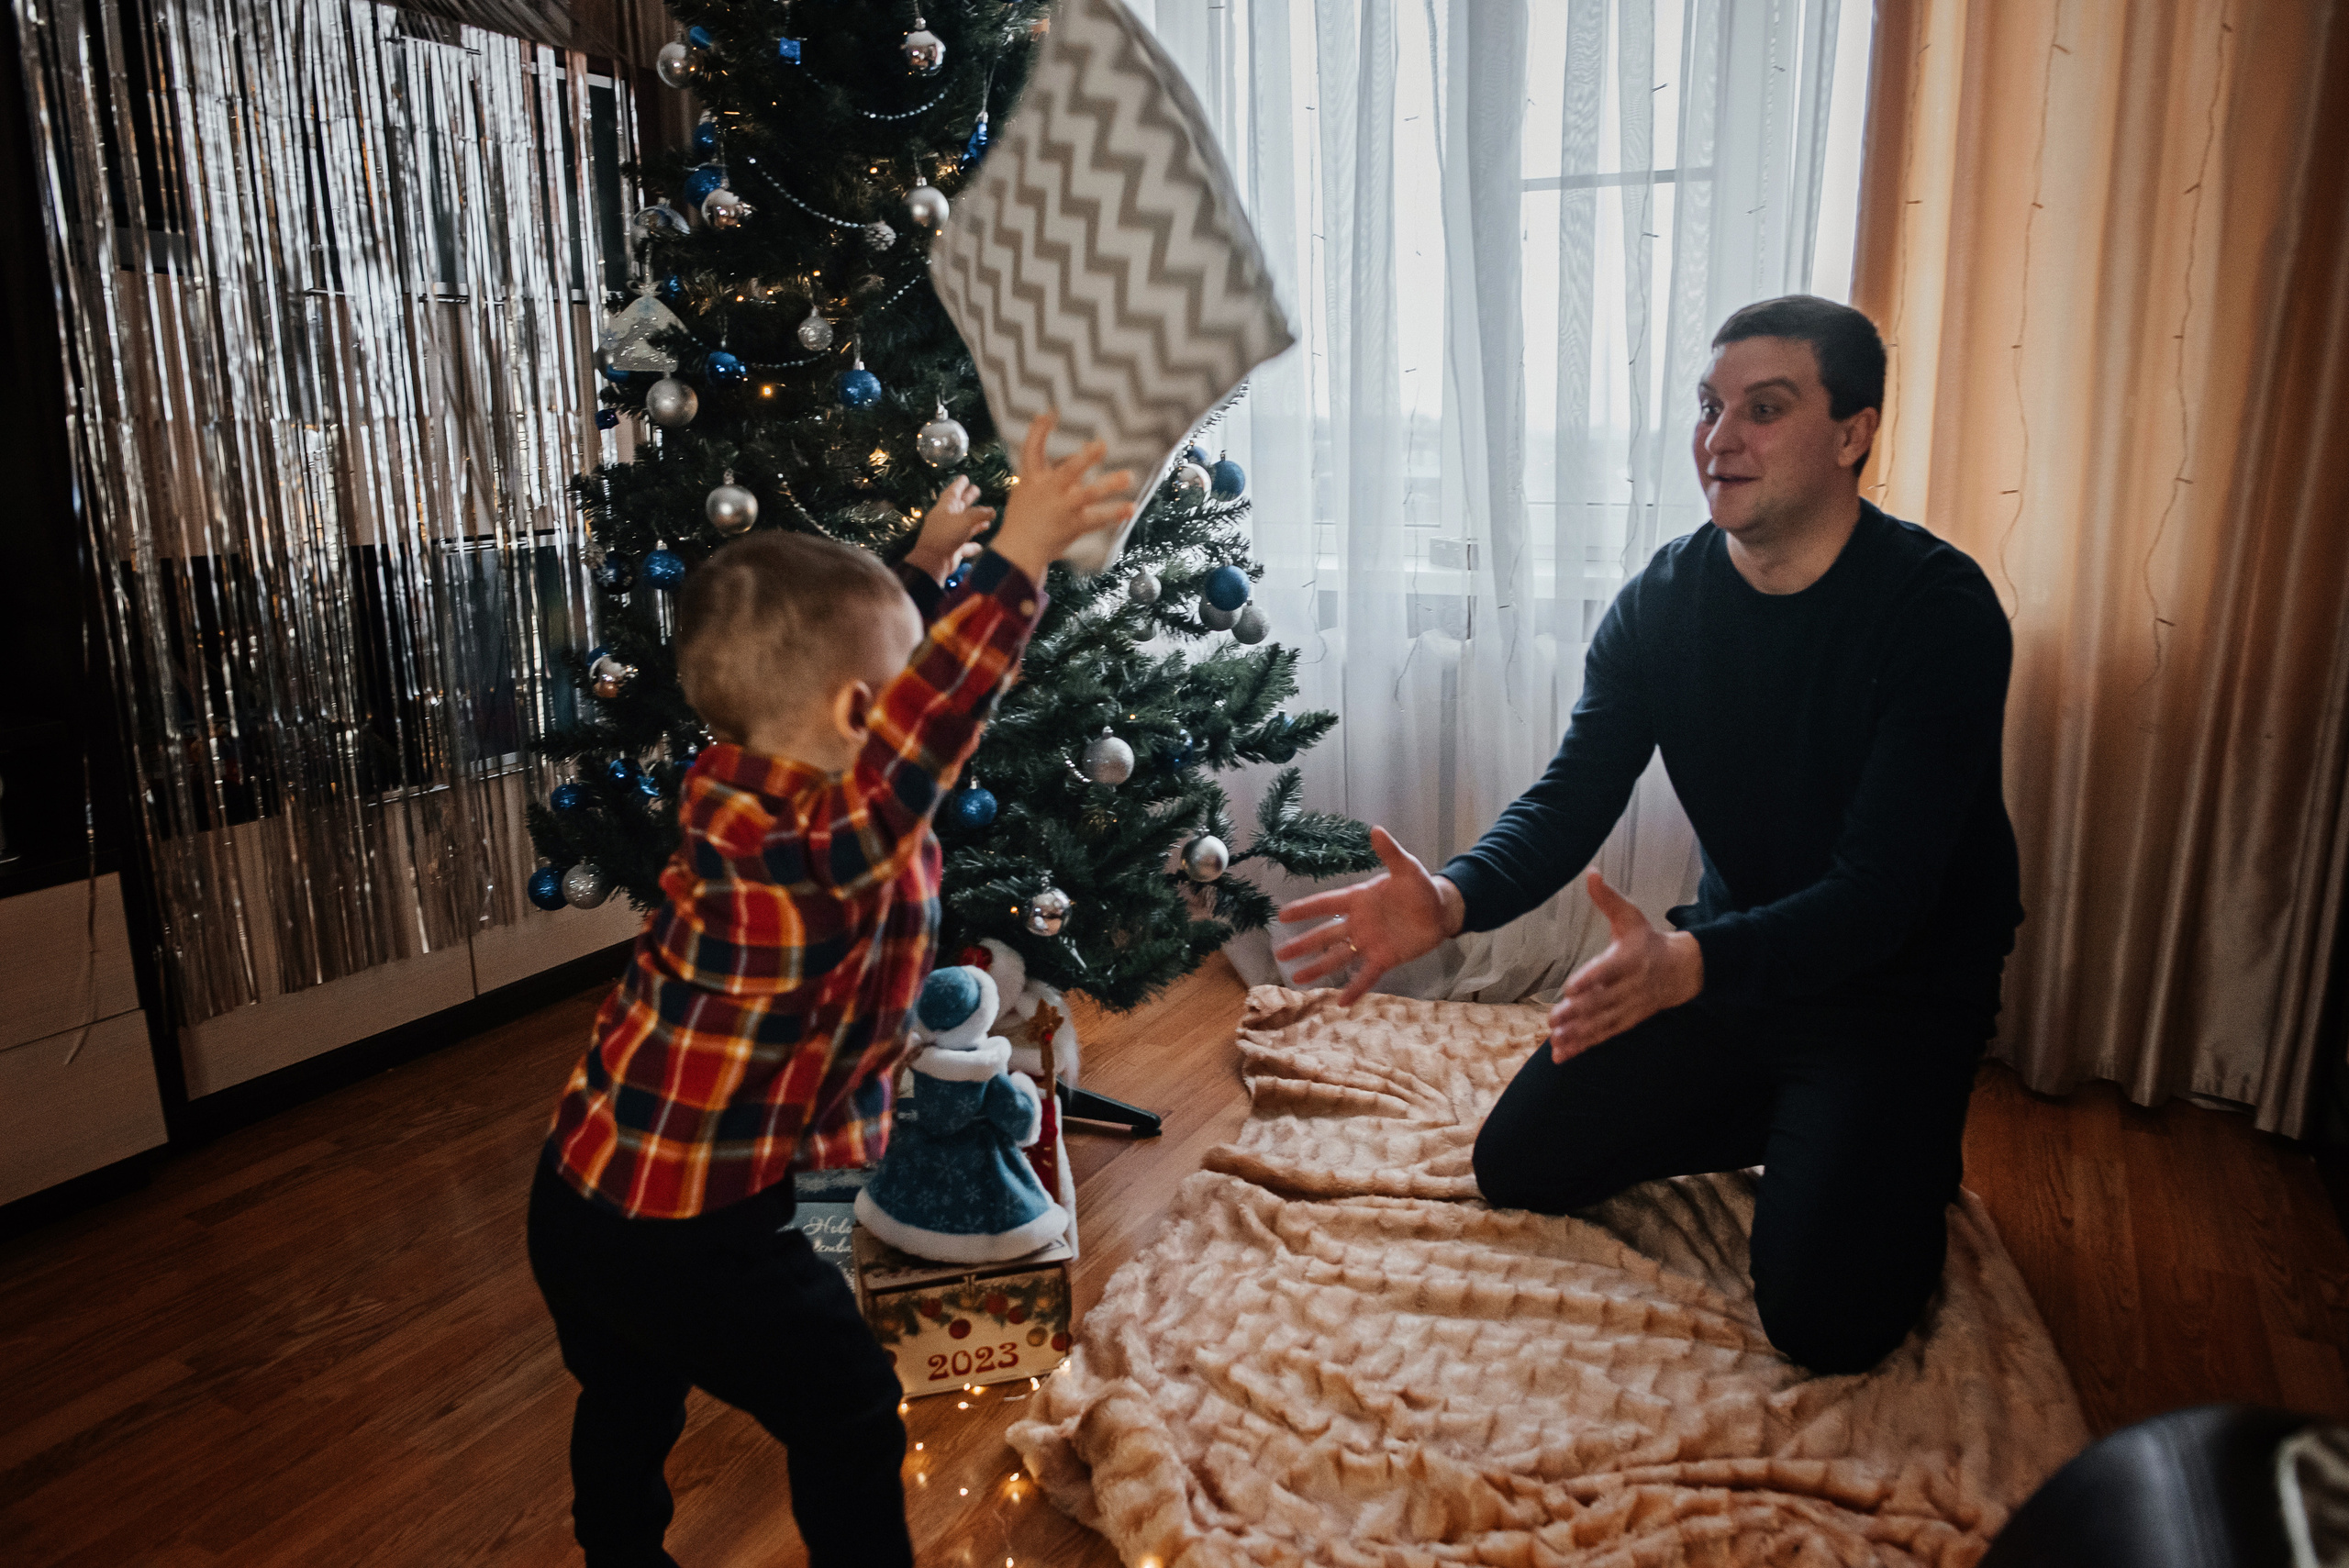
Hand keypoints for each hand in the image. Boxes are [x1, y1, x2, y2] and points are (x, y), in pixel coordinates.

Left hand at [904, 476, 994, 584]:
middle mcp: (947, 519)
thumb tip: (992, 511)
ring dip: (976, 520)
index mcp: (945, 508)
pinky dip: (973, 544)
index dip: (959, 484)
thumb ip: (980, 515)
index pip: (953, 492)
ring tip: (988, 516)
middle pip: (960, 506)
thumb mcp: (965, 520)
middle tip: (977, 490)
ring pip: (965, 524)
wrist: (933, 561)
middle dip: (968, 498)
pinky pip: (965, 544)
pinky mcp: (953, 549)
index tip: (965, 477)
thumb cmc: (946, 535)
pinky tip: (980, 545)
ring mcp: (950, 534)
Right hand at [990, 411, 1135, 579]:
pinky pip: (1098, 519)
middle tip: (1101, 445)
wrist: (1018, 549)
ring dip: (1109, 485)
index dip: (1039, 430)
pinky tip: (1131, 507)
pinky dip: (1115, 513)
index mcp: (1033, 477)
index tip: (1049, 413)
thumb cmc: (1024, 515)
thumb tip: (1078, 453)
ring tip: (1128, 476)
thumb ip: (1051, 468)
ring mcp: (1064, 508)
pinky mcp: (1075, 525)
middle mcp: (1050, 490)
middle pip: (1069, 471)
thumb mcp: (1027, 488)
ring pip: (1089, 495)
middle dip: (1085, 458)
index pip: (1032, 449)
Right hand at [1272, 827, 1462, 1004]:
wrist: (1441, 910)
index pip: (1326, 904)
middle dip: (1302, 944)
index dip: (1305, 909)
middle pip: (1325, 935)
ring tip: (1296, 978)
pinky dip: (1354, 988)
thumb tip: (1376, 830)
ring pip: (1338, 957)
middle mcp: (1358, 923)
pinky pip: (1366, 975)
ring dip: (1318, 968)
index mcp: (1359, 900)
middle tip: (1279, 954)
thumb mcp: (1406, 867)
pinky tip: (1341, 1002)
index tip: (1281, 916)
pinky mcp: (1385, 958)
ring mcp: (1369, 942)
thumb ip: (1390, 852)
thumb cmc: (1421, 887)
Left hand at [1547, 870, 1703, 1062]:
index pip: (1609, 971)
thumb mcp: (1631, 916)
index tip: (1571, 988)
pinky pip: (1603, 1036)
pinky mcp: (1625, 1022)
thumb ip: (1607, 899)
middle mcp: (1630, 986)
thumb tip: (1590, 873)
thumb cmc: (1647, 940)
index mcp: (1630, 958)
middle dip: (1578, 1013)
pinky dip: (1583, 1046)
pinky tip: (1560, 1054)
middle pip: (1603, 1002)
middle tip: (1553, 1020)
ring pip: (1602, 1023)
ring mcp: (1628, 1007)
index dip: (1591, 980)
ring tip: (1554, 1040)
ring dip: (1578, 1034)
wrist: (1681, 971)